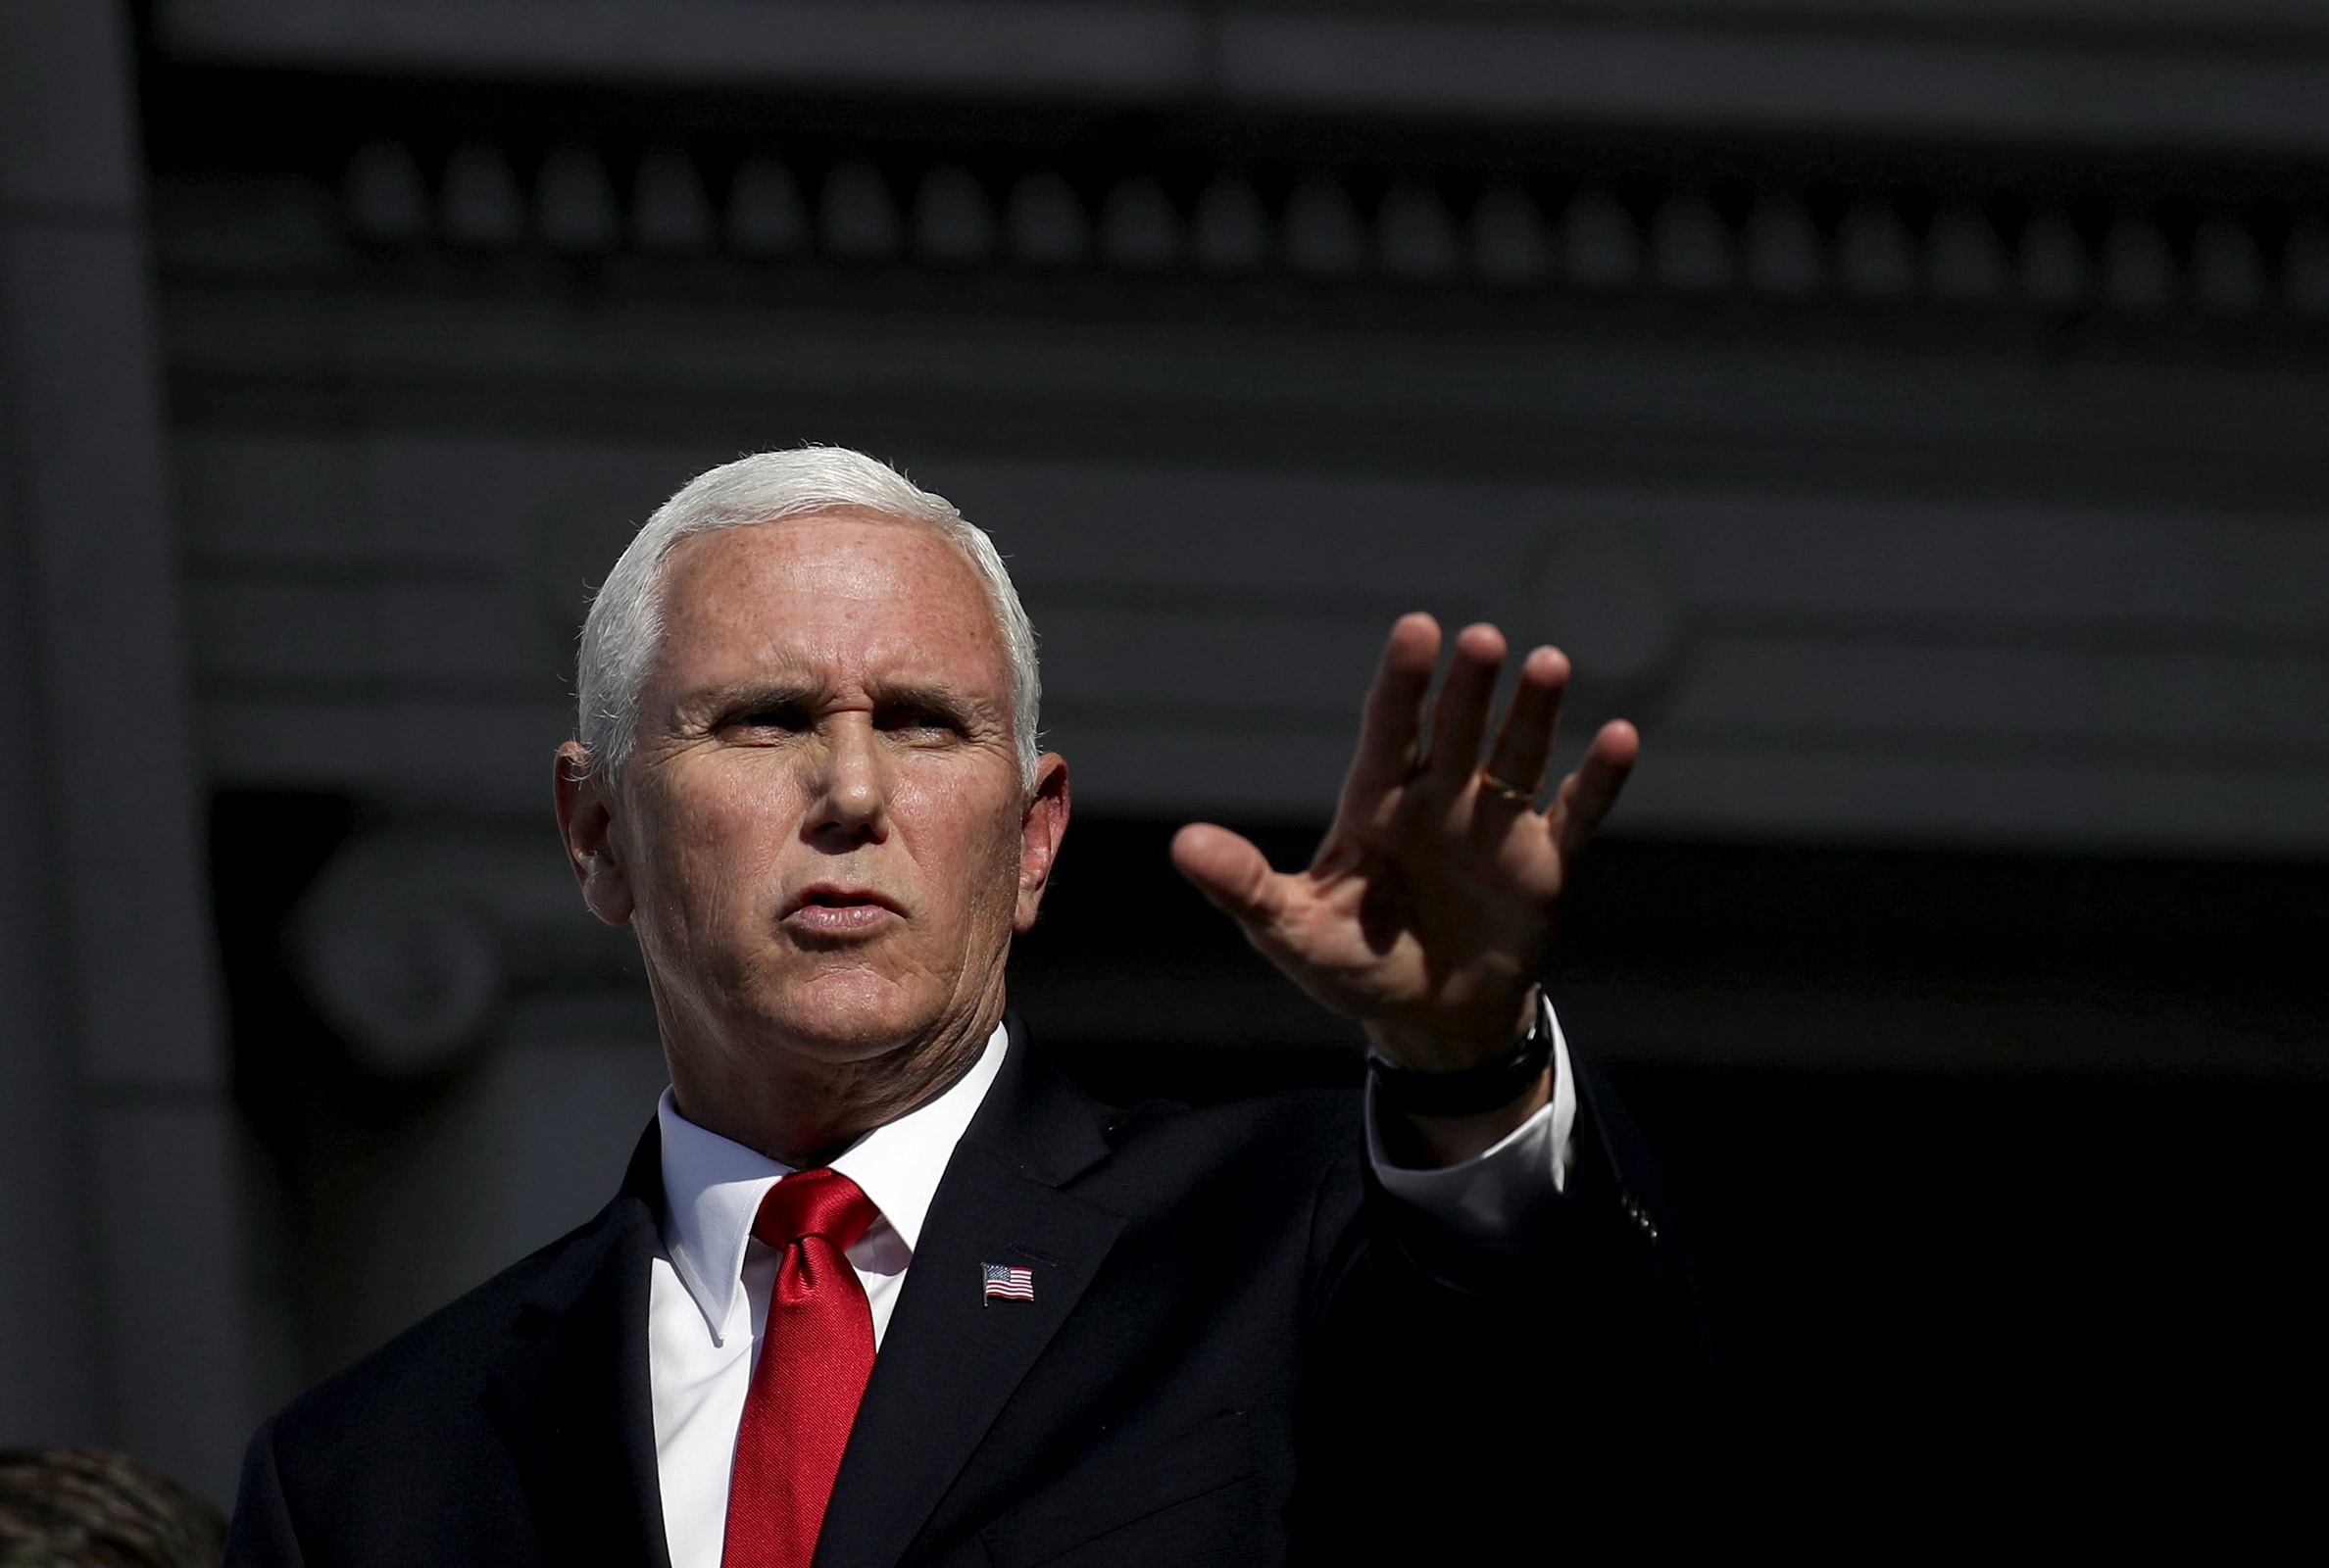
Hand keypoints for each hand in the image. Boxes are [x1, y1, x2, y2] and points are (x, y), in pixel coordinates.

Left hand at [1172, 614, 1635, 1079]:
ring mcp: (1495, 826)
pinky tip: (1621, 736)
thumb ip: (1244, 886)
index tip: (1417, 630)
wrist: (1427, 1021)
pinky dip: (1598, 780)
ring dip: (1534, 714)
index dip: (1403, 683)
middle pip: (1457, 730)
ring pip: (1517, 756)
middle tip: (1481, 642)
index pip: (1390, 729)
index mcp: (1376, 803)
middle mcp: (1439, 799)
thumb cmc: (1351, 964)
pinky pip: (1575, 814)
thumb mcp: (1290, 929)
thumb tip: (1181, 846)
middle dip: (1468, 689)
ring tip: (1548, 664)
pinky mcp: (1543, 865)